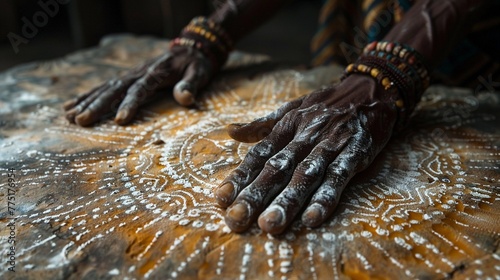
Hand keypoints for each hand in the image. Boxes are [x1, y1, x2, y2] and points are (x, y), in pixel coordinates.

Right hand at [64, 45, 213, 125]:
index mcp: (155, 73)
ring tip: (68, 116)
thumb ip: (191, 85)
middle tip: (81, 121)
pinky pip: (104, 87)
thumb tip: (185, 98)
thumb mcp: (200, 73)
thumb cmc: (196, 65)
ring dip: (86, 102)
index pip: (139, 90)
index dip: (129, 104)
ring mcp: (131, 75)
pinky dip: (87, 96)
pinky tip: (70, 106)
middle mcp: (138, 73)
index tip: (119, 120)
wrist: (191, 50)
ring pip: (105, 88)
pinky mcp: (127, 78)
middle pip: (115, 89)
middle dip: (97, 106)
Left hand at [215, 75, 399, 233]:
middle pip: (277, 169)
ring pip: (305, 175)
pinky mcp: (356, 153)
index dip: (239, 177)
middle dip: (255, 195)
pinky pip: (339, 177)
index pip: (259, 155)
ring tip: (269, 225)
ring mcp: (331, 145)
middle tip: (236, 220)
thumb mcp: (292, 108)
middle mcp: (305, 136)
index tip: (221, 199)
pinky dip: (326, 197)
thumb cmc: (326, 104)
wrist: (372, 90)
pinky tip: (312, 218)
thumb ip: (262, 125)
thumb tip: (230, 132)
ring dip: (287, 201)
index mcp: (287, 127)